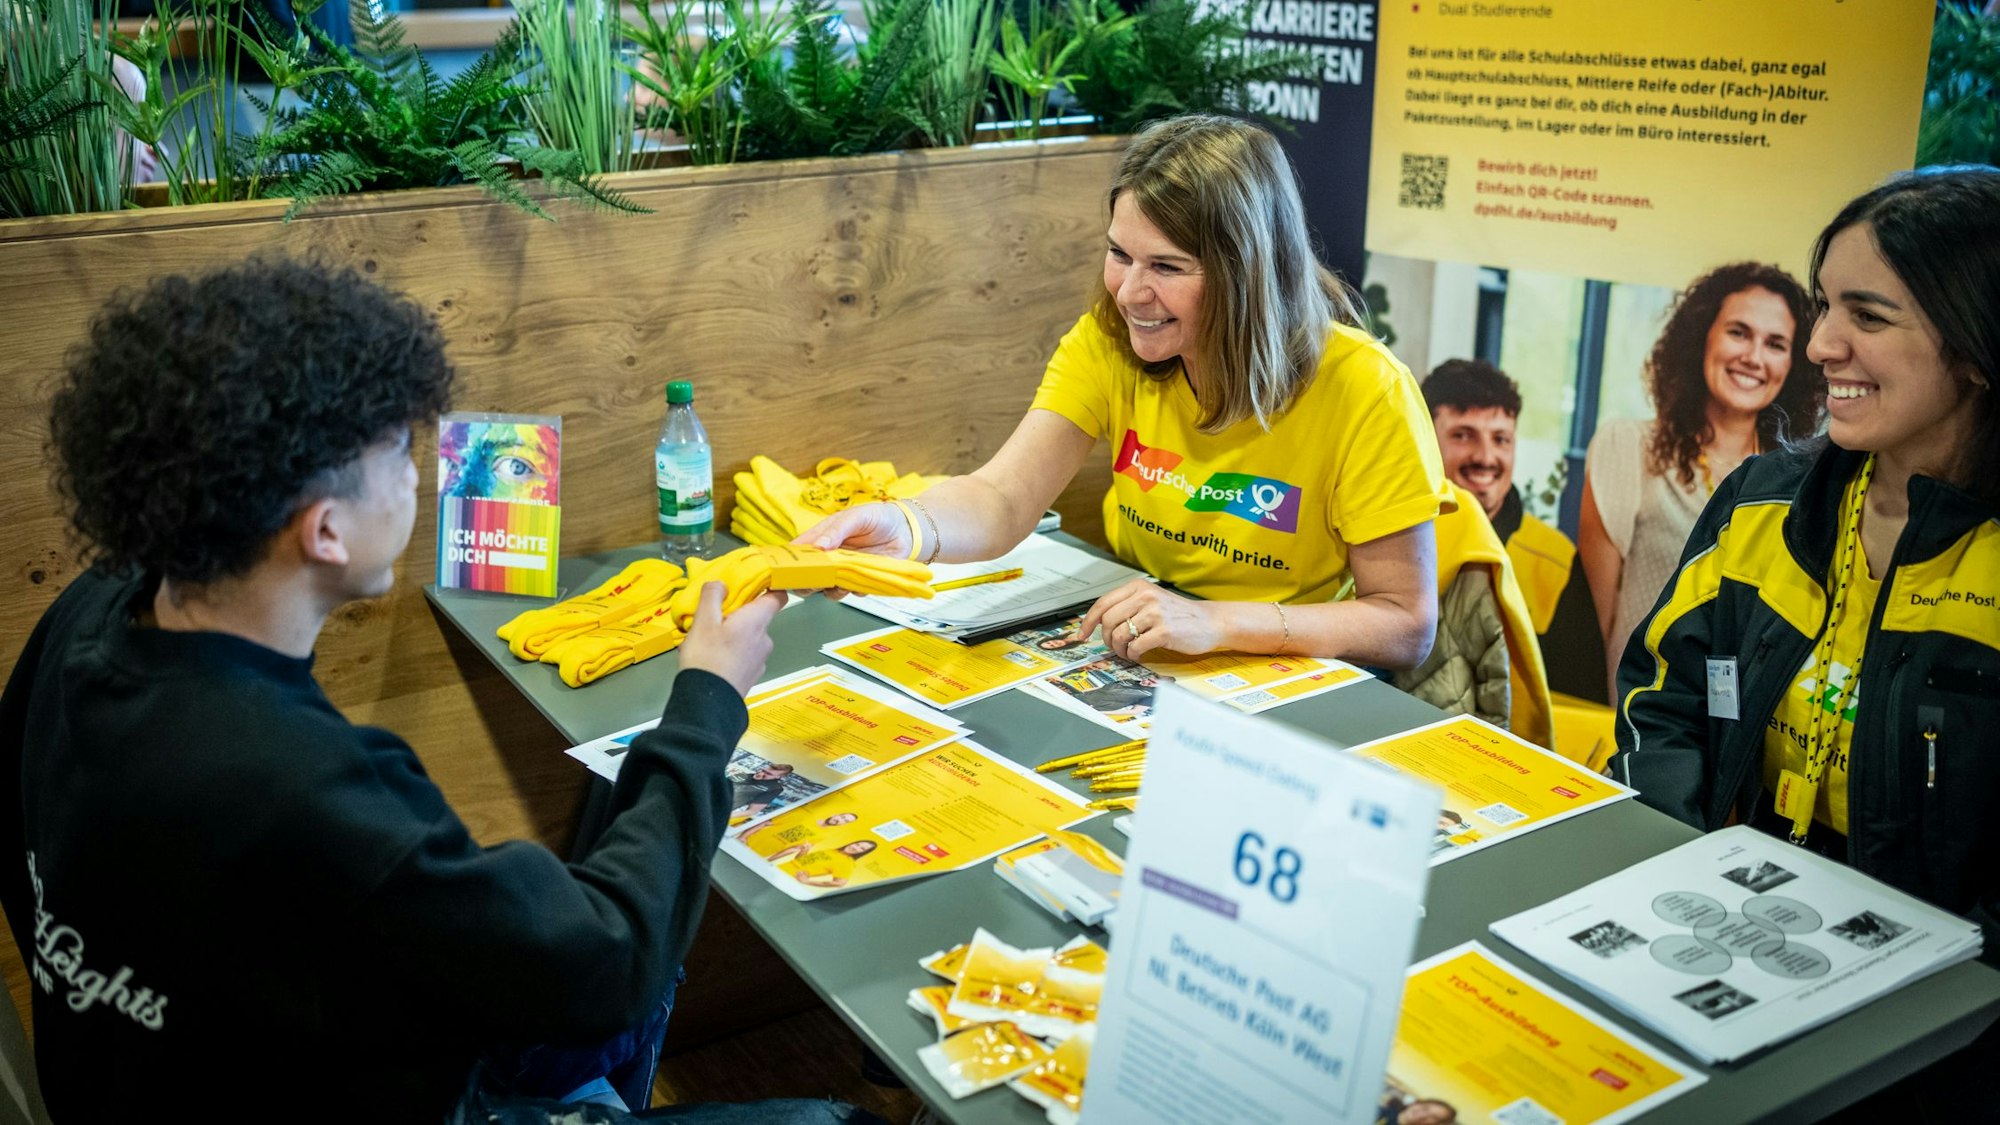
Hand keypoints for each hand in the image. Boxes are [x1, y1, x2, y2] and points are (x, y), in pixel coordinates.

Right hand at [675, 582, 783, 695]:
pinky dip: (733, 653)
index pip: (777, 596)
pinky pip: (745, 656)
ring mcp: (761, 660)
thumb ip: (712, 595)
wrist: (708, 704)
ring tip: (708, 641)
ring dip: (734, 635)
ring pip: (750, 638)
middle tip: (715, 616)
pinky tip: (713, 659)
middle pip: (758, 618)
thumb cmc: (707, 658)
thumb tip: (722, 584)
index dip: (768, 588)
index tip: (751, 585)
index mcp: (757, 621)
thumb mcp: (703, 620)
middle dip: (739, 614)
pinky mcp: (752, 675)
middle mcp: (765, 639)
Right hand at [792, 503, 913, 599]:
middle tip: (814, 582)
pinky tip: (862, 580)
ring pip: (827, 589)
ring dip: (831, 590)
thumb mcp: (855, 517)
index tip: (786, 571)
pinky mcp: (860, 581)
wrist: (907, 529)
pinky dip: (854, 590)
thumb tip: (818, 546)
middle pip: (808, 576)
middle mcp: (830, 557)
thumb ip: (836, 531)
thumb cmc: (878, 517)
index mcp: (822, 537)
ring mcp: (844, 571)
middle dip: (807, 583)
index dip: (790, 562)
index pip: (799, 551)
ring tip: (840, 582)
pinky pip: (851, 593)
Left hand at [1075, 580, 1224, 660]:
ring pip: (1119, 635)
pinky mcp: (1164, 631)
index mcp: (1139, 587)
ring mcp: (1155, 613)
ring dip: (1119, 649)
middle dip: (1105, 639)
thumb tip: (1098, 623)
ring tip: (1128, 652)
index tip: (1082, 634)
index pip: (1102, 603)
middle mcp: (1145, 596)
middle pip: (1107, 621)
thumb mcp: (1151, 600)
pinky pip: (1135, 647)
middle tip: (1113, 647)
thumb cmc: (1178, 614)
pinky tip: (1139, 655)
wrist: (1209, 622)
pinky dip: (1133, 655)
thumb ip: (1128, 606)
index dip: (1088, 621)